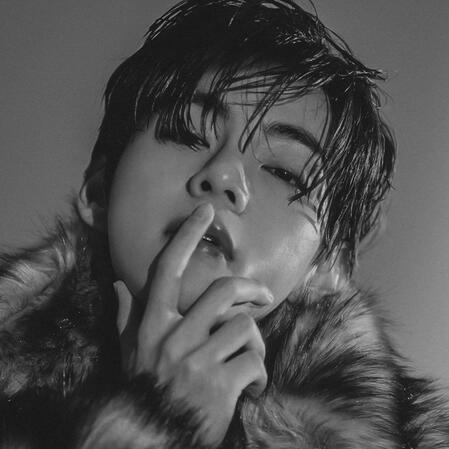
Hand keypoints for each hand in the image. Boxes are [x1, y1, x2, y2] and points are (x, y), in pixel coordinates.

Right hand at [114, 203, 272, 445]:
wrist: (145, 436)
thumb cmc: (140, 389)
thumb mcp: (127, 351)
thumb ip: (124, 316)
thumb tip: (117, 285)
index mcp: (152, 324)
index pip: (168, 268)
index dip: (187, 235)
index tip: (205, 210)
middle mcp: (173, 337)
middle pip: (223, 291)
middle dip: (251, 288)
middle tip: (264, 296)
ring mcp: (196, 362)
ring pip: (246, 327)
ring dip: (255, 343)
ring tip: (250, 357)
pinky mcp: (219, 388)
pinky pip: (254, 364)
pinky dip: (259, 375)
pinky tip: (250, 386)